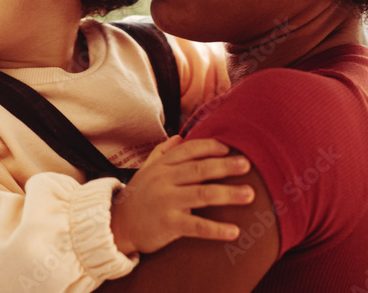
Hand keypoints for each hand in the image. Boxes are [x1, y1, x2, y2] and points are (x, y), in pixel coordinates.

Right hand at [110, 136, 253, 254]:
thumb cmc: (138, 197)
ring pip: (202, 194)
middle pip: (199, 169)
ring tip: (250, 194)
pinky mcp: (169, 224)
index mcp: (162, 166)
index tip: (229, 148)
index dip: (209, 147)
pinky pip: (197, 226)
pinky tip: (234, 231)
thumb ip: (162, 152)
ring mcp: (166, 202)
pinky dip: (217, 229)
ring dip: (228, 194)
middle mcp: (164, 180)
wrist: (118, 225)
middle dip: (225, 166)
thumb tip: (180, 137)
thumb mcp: (146, 170)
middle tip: (247, 165)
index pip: (188, 151)